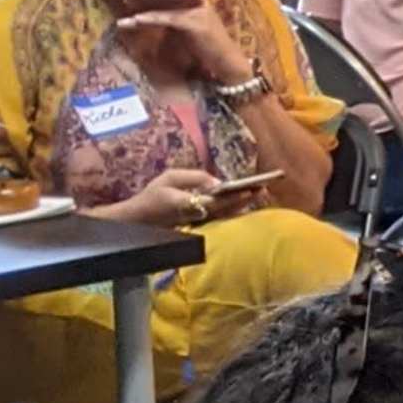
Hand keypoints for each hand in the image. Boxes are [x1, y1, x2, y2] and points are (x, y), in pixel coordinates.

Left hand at [117, 3, 246, 87]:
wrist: (230, 63)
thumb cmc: (211, 52)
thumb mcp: (191, 35)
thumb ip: (179, 26)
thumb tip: (160, 23)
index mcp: (198, 4)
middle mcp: (199, 3)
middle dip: (145, 0)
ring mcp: (198, 11)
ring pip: (165, 7)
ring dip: (143, 11)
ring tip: (125, 15)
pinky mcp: (195, 22)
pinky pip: (168, 17)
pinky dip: (151, 18)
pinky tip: (137, 19)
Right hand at [139, 164, 263, 222]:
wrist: (139, 220)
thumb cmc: (153, 195)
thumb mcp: (170, 177)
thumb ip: (194, 177)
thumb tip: (217, 181)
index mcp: (187, 204)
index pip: (216, 201)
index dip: (234, 197)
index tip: (250, 189)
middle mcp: (196, 216)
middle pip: (226, 209)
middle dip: (244, 199)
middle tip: (263, 188)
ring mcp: (198, 223)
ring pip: (225, 215)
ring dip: (242, 205)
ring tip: (259, 193)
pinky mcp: (198, 226)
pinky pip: (220, 218)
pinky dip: (233, 210)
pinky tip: (245, 202)